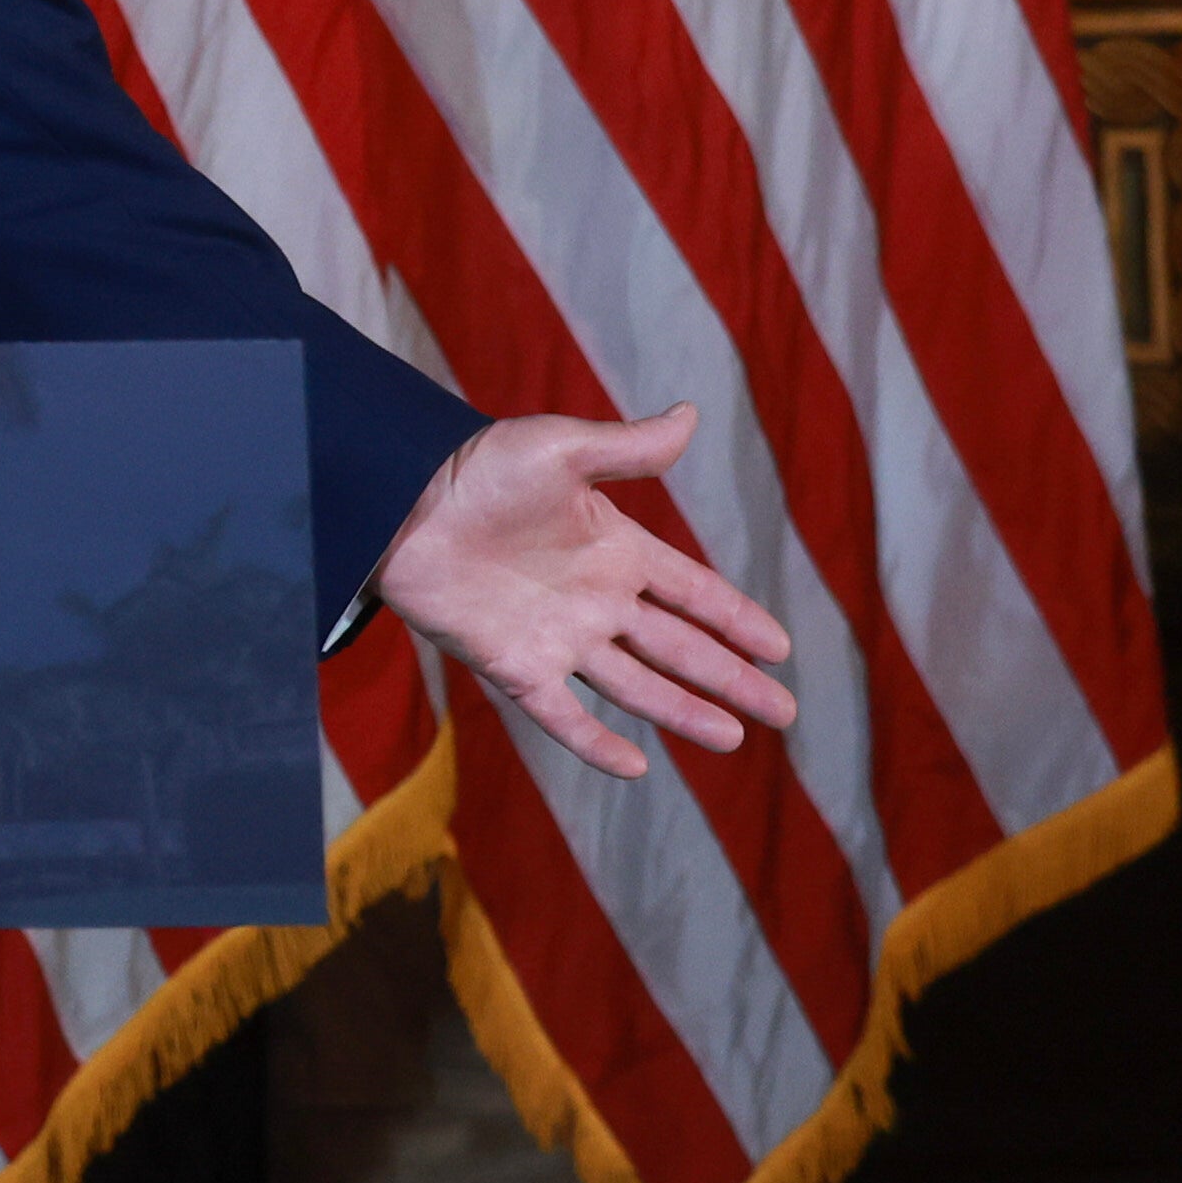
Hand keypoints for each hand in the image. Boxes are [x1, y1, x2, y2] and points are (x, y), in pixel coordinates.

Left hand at [373, 404, 805, 781]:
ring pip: (637, 686)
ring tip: (733, 738)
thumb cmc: (477, 467)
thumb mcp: (560, 449)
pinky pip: (563, 714)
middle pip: (679, 647)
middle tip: (783, 711)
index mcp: (614, 548)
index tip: (781, 647)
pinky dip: (596, 743)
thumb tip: (689, 414)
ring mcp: (557, 637)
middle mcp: (595, 600)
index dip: (735, 618)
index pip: (692, 591)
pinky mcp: (514, 666)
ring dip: (684, 711)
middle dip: (731, 678)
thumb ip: (628, 447)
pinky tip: (636, 768)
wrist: (399, 503)